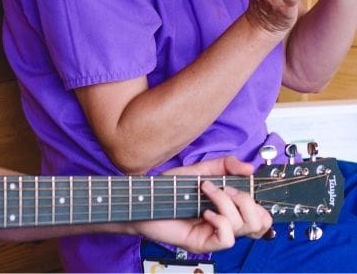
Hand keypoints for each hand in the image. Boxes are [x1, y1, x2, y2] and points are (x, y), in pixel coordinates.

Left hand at [134, 156, 271, 251]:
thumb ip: (225, 165)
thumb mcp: (200, 170)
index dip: (260, 200)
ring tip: (206, 192)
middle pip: (260, 221)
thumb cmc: (170, 188)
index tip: (242, 183)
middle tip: (222, 188)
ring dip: (226, 203)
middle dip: (245, 199)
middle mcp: (226, 223)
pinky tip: (205, 213)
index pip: (263, 214)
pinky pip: (227, 239)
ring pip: (244, 226)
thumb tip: (250, 167)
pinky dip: (220, 221)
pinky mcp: (204, 243)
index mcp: (229, 209)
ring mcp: (215, 235)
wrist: (145, 198)